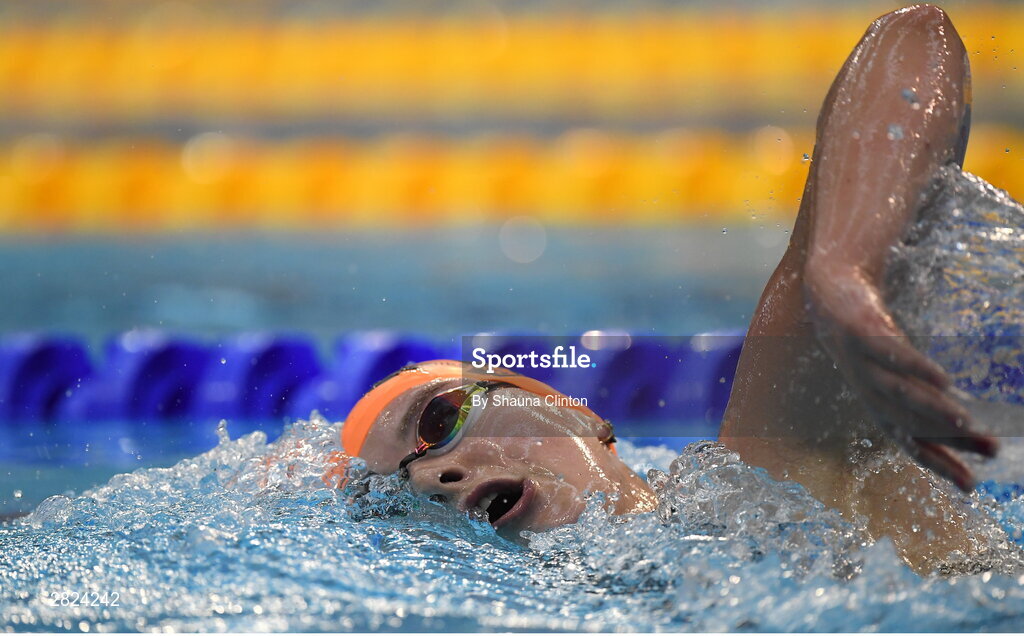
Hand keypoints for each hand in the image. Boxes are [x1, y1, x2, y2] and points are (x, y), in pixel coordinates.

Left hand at [804, 262, 996, 490]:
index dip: (938, 464)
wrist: (830, 300)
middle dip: (950, 439)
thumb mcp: (895, 373)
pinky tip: (944, 380)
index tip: (971, 486)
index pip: (910, 442)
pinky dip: (916, 368)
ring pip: (899, 394)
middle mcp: (868, 391)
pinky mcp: (861, 335)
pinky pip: (889, 354)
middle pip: (911, 422)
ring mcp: (862, 364)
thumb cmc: (870, 343)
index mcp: (877, 405)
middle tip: (991, 450)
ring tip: (968, 424)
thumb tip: (965, 421)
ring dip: (932, 410)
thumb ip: (924, 396)